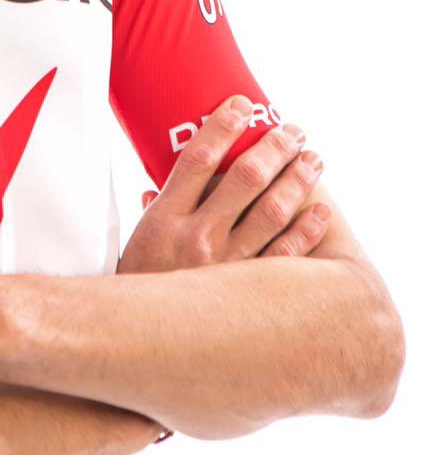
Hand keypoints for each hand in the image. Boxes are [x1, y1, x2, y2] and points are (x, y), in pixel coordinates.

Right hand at [117, 96, 330, 274]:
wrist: (136, 348)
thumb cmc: (136, 289)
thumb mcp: (134, 243)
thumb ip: (152, 213)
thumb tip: (151, 188)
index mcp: (163, 218)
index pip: (196, 159)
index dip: (222, 127)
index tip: (242, 105)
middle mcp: (195, 238)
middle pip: (243, 179)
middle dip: (274, 148)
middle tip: (293, 130)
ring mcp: (223, 267)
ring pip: (271, 212)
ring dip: (298, 181)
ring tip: (313, 160)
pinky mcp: (247, 294)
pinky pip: (284, 256)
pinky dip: (306, 231)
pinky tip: (320, 211)